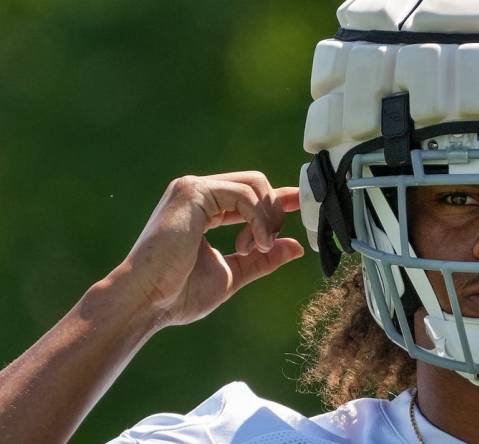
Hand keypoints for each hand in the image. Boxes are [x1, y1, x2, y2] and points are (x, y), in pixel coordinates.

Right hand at [120, 171, 302, 326]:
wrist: (146, 301)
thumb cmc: (178, 294)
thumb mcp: (231, 273)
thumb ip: (261, 259)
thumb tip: (295, 247)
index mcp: (204, 209)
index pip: (248, 194)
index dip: (278, 199)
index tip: (300, 206)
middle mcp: (197, 192)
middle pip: (256, 183)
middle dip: (274, 212)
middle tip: (268, 245)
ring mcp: (193, 188)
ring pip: (254, 185)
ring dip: (267, 219)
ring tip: (258, 248)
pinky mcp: (192, 191)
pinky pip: (243, 194)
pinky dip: (257, 219)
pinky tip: (252, 243)